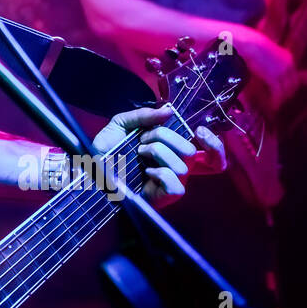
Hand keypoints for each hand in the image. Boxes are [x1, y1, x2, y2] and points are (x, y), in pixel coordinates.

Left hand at [94, 104, 226, 207]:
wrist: (91, 171)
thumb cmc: (107, 151)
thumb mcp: (122, 124)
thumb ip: (144, 115)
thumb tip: (169, 110)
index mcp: (173, 151)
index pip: (213, 155)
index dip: (215, 145)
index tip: (199, 131)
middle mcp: (177, 167)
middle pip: (191, 150)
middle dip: (164, 138)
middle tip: (142, 141)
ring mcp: (173, 182)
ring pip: (183, 164)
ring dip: (157, 152)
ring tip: (139, 154)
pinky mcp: (166, 196)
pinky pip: (176, 183)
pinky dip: (160, 173)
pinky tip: (146, 172)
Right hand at [239, 29, 299, 109]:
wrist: (246, 42)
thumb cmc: (250, 46)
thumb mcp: (265, 53)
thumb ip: (270, 62)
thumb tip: (276, 71)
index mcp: (287, 57)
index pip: (295, 76)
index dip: (291, 87)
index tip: (284, 93)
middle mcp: (288, 64)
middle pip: (293, 84)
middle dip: (288, 94)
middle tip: (279, 101)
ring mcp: (282, 71)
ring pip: (287, 90)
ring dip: (281, 99)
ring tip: (275, 104)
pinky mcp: (274, 77)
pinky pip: (278, 93)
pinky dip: (276, 101)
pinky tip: (273, 105)